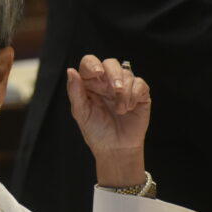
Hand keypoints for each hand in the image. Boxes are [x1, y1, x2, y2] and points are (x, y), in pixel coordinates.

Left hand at [66, 55, 150, 186]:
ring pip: (127, 74)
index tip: (97, 73)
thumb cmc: (96, 131)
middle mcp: (106, 82)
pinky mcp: (139, 94)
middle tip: (115, 89)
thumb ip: (75, 92)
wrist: (115, 149)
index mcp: (90, 83)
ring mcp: (124, 87)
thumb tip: (70, 71)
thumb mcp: (81, 113)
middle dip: (114, 74)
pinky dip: (135, 94)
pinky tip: (129, 108)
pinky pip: (140, 84)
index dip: (93, 64)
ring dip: (124, 91)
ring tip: (120, 109)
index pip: (90, 62)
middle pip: (111, 63)